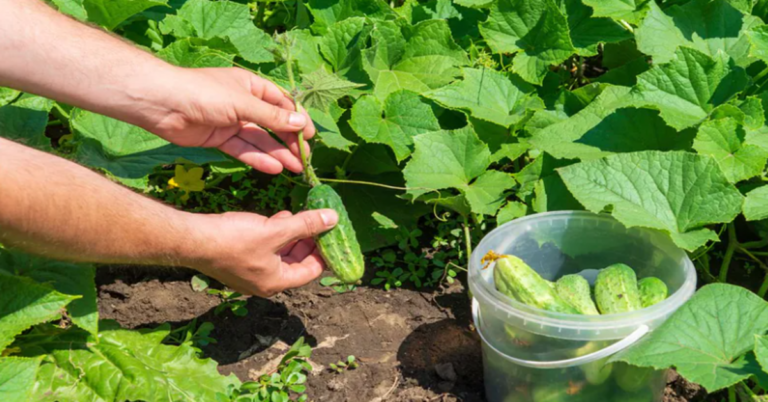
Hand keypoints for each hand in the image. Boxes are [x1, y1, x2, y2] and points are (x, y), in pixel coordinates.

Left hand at [144, 67, 315, 174]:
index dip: (297, 120)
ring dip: (278, 154)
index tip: (311, 136)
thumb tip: (301, 124)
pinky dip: (258, 159)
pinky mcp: (220, 139)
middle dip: (290, 141)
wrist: (162, 103)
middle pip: (273, 125)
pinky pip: (243, 150)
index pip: (282, 104)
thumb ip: (271, 117)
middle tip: (306, 159)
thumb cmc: (204, 93)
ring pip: (260, 140)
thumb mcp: (243, 103)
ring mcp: (232, 122)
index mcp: (252, 86)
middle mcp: (244, 104)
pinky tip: (274, 169)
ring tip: (297, 169)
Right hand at [187, 209, 337, 296]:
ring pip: (280, 254)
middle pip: (296, 263)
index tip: (331, 233)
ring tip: (299, 215)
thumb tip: (333, 218)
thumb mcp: (276, 230)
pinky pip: (265, 250)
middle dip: (308, 241)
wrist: (193, 240)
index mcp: (277, 282)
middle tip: (318, 221)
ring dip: (291, 235)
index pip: (311, 271)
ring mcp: (250, 273)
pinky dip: (274, 235)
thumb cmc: (234, 240)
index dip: (324, 251)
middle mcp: (264, 283)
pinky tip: (277, 217)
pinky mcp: (238, 261)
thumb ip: (305, 225)